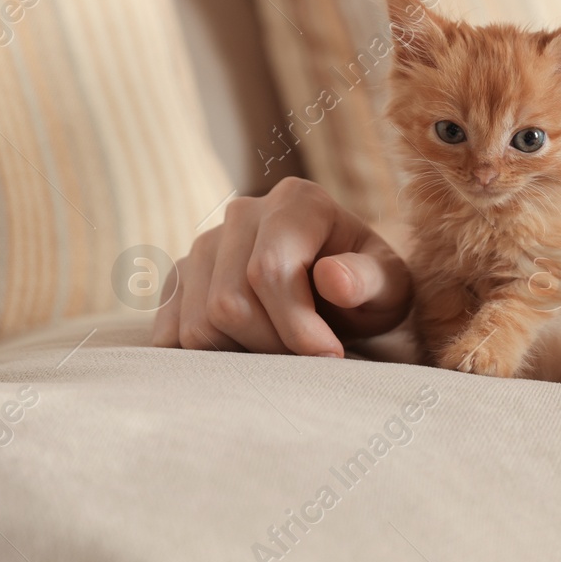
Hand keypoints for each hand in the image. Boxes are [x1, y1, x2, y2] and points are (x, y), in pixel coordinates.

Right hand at [151, 177, 413, 357]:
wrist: (340, 292)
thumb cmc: (367, 289)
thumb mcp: (390, 286)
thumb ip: (369, 280)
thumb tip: (331, 278)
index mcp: (297, 201)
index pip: (269, 270)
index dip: (296, 326)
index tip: (330, 356)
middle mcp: (243, 212)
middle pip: (228, 304)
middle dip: (272, 346)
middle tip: (309, 359)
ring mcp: (205, 243)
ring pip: (197, 325)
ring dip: (242, 356)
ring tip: (283, 350)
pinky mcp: (181, 277)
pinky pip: (170, 335)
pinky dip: (207, 360)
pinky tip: (247, 352)